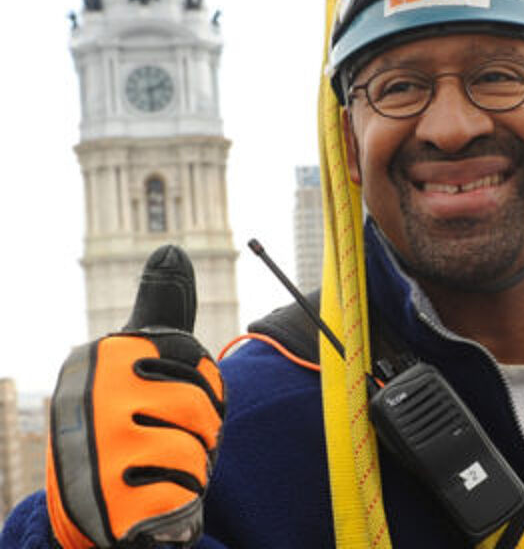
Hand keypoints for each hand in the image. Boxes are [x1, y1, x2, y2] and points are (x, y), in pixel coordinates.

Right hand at [45, 245, 224, 547]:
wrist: (91, 506)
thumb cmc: (127, 416)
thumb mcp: (141, 356)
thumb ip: (163, 305)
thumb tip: (171, 247)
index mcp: (101, 356)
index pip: (195, 360)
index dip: (199, 387)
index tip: (163, 397)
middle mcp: (90, 397)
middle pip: (204, 405)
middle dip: (199, 430)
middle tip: (162, 438)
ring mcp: (96, 450)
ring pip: (198, 449)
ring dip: (190, 466)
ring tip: (154, 467)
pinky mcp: (108, 506)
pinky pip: (185, 493)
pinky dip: (179, 502)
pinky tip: (148, 501)